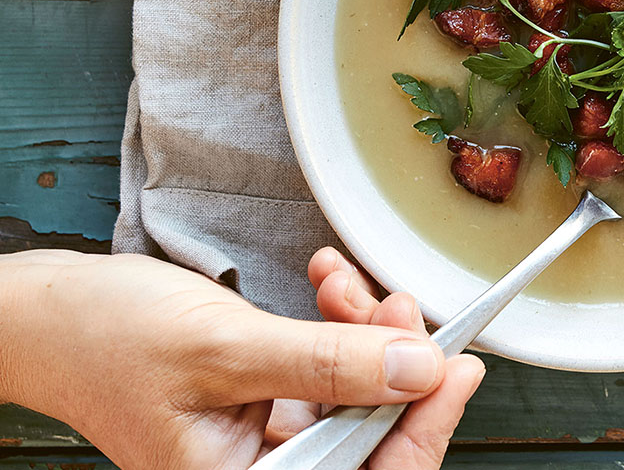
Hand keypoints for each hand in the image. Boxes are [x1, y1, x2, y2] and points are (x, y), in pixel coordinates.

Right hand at [0, 249, 482, 469]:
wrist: (51, 310)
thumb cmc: (106, 337)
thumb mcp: (224, 346)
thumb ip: (326, 362)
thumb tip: (418, 369)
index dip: (424, 427)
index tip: (459, 367)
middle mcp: (260, 469)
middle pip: (370, 431)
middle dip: (390, 362)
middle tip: (393, 305)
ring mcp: (266, 437)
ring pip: (355, 392)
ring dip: (363, 332)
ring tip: (342, 284)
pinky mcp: (266, 400)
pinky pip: (327, 368)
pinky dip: (336, 324)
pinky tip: (328, 285)